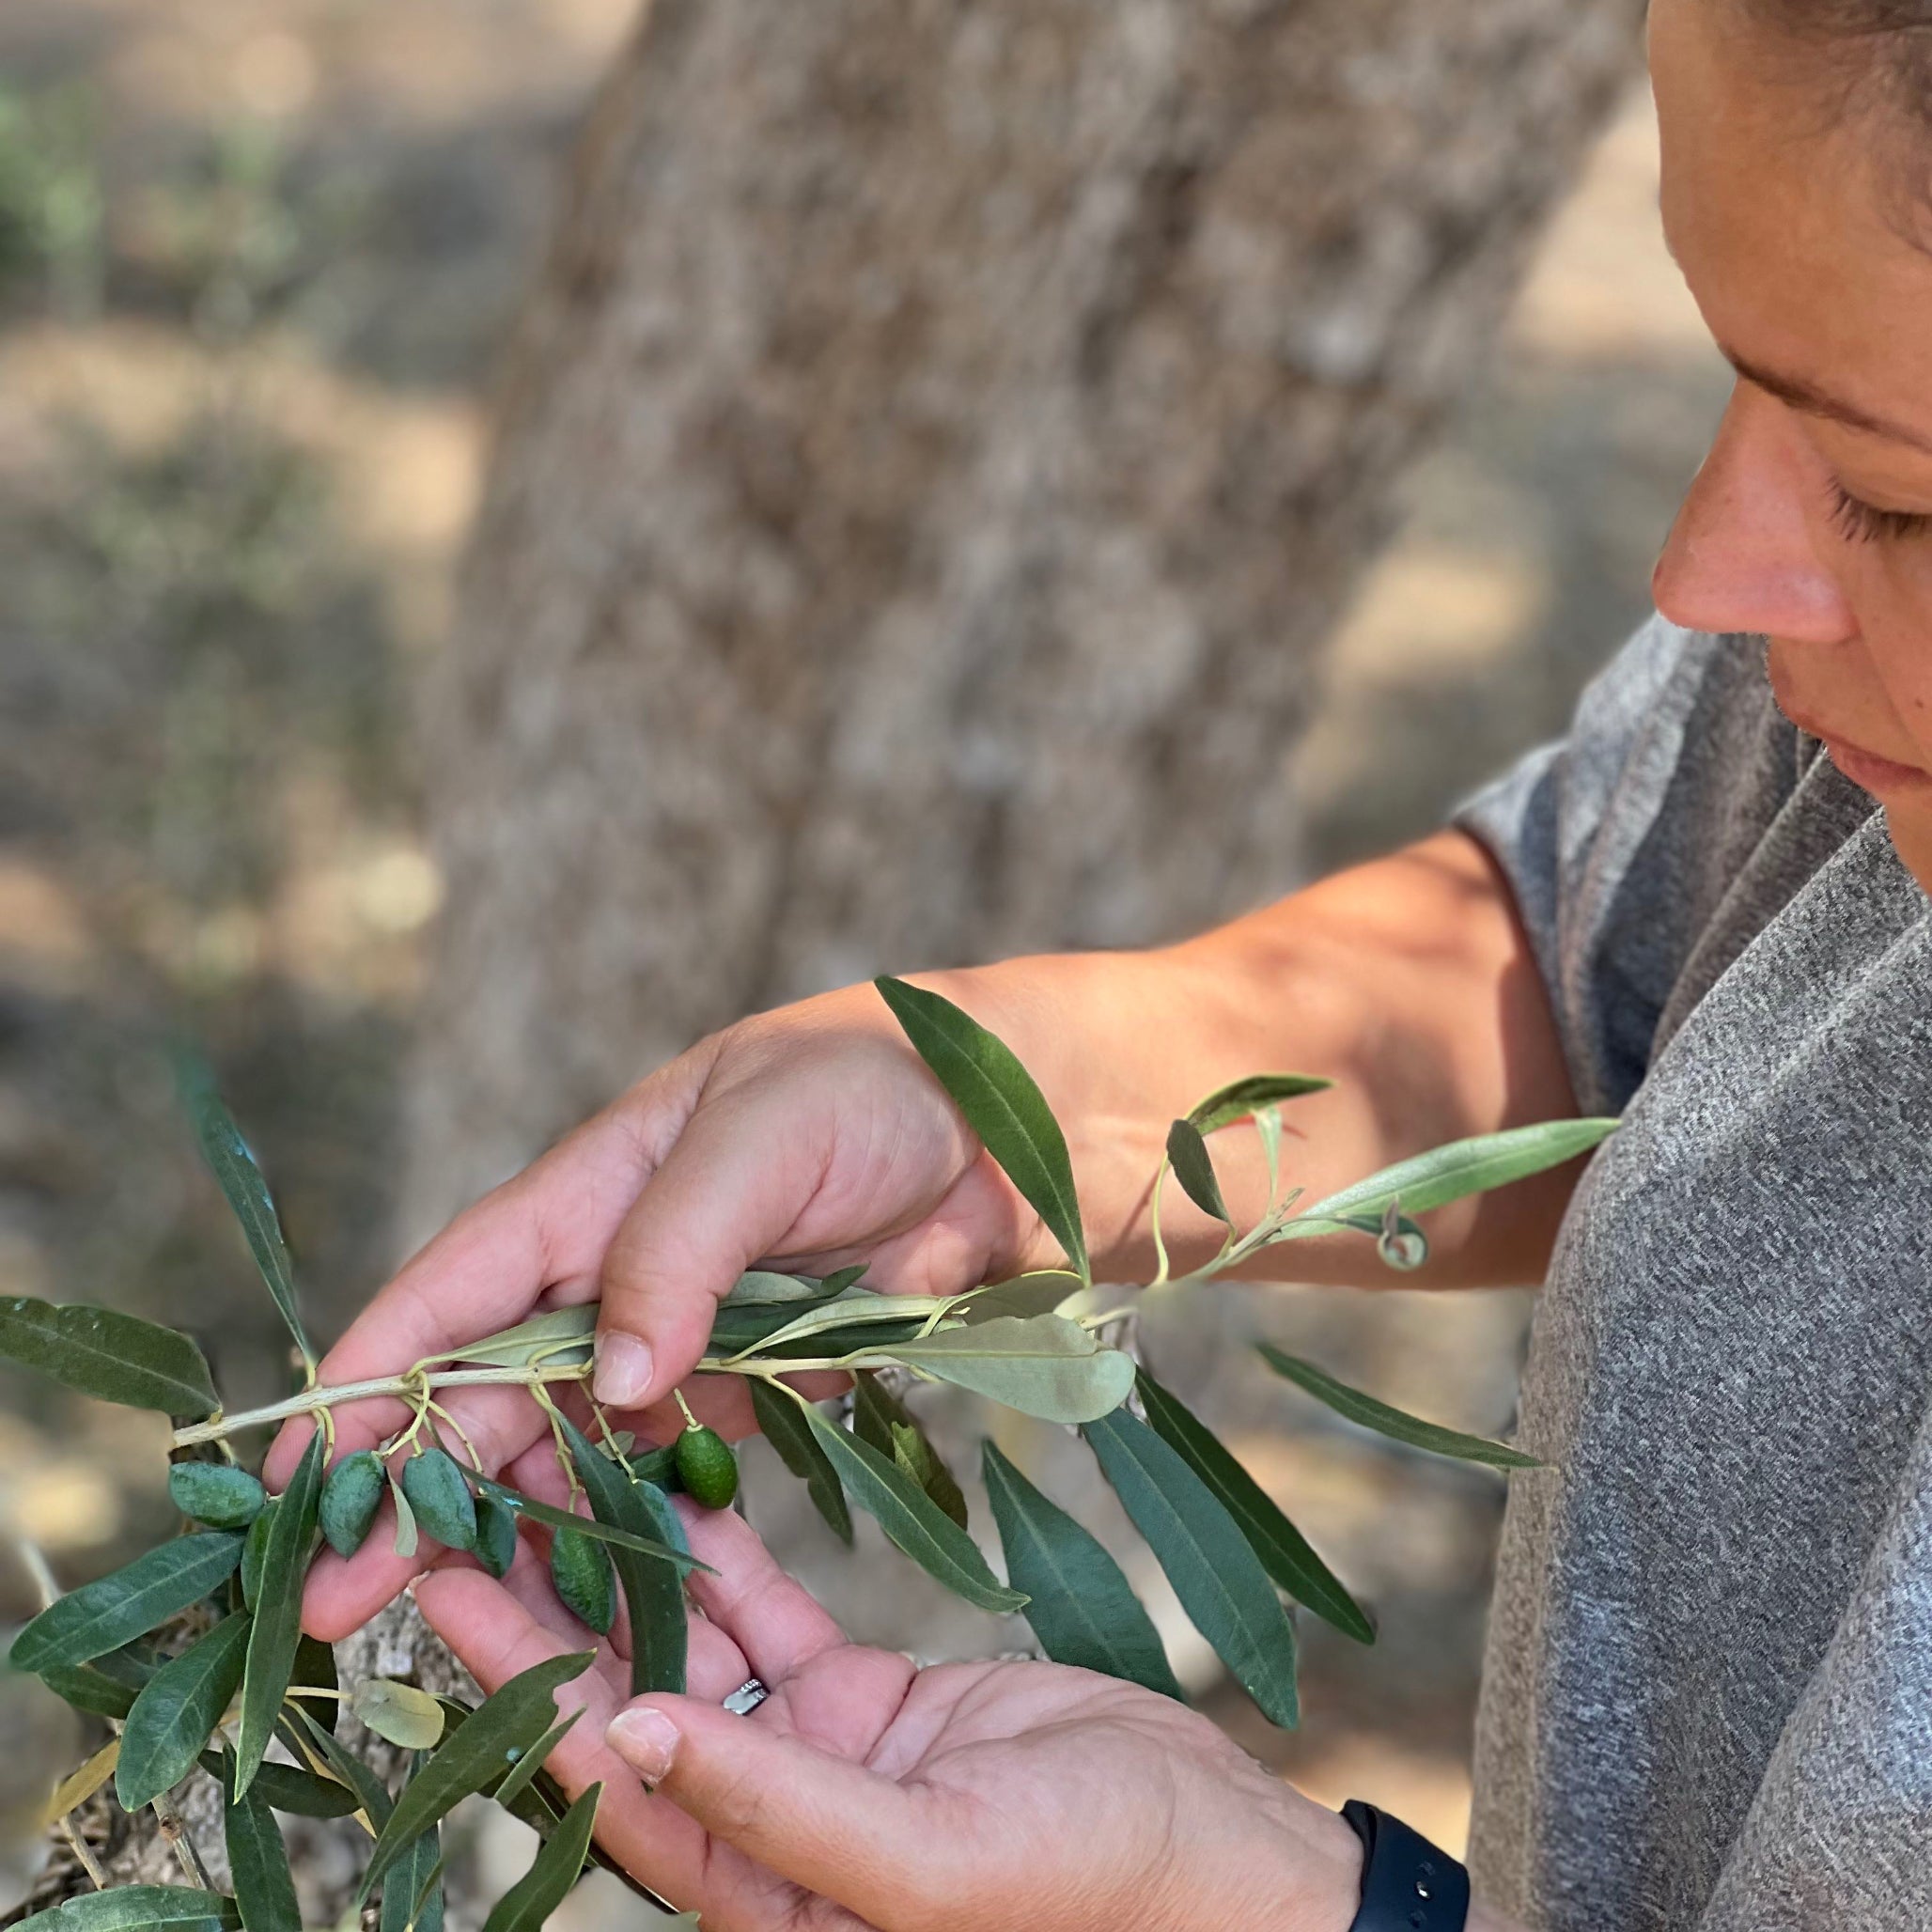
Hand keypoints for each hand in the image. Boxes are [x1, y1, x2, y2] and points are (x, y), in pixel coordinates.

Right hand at [275, 978, 1045, 1638]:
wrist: (1021, 1116)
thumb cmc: (884, 1083)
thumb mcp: (767, 1138)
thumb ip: (678, 1250)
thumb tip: (609, 1380)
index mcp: (594, 1187)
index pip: (453, 1293)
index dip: (366, 1382)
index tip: (292, 1476)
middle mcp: (619, 1268)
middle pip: (489, 1394)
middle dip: (410, 1493)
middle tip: (336, 1606)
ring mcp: (685, 1331)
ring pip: (568, 1444)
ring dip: (508, 1528)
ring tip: (447, 1627)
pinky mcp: (754, 1382)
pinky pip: (670, 1468)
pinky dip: (627, 1527)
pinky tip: (591, 1598)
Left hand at [414, 1505, 1364, 1931]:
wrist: (1216, 1860)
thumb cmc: (1092, 1886)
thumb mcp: (933, 1862)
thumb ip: (779, 1811)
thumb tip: (628, 1739)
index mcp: (755, 1900)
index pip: (603, 1779)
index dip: (519, 1684)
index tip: (443, 1588)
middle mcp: (759, 1829)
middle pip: (623, 1703)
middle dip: (545, 1607)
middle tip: (465, 1505)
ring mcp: (813, 1759)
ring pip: (688, 1650)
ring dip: (624, 1565)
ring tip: (551, 1468)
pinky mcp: (867, 1705)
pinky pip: (772, 1618)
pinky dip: (722, 1555)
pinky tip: (673, 1482)